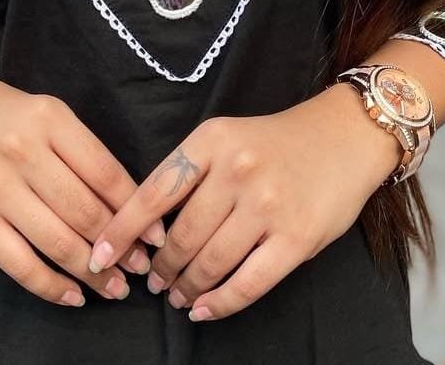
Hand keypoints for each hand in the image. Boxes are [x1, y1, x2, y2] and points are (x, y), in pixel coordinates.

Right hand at [0, 73, 166, 307]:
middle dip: (119, 246)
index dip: (135, 210)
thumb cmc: (16, 119)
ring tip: (115, 287)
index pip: (105, 173)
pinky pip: (19, 264)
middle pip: (84, 211)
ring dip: (92, 273)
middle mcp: (22, 152)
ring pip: (56, 241)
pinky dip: (51, 286)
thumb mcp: (55, 117)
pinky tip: (74, 295)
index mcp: (51, 120)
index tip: (156, 236)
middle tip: (140, 267)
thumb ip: (88, 155)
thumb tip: (132, 210)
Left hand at [86, 83, 403, 321]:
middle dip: (160, 267)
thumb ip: (190, 172)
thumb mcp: (225, 136)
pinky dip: (221, 302)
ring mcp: (267, 205)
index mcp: (211, 140)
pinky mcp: (297, 237)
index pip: (153, 193)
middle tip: (152, 282)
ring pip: (210, 262)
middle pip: (181, 235)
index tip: (100, 255)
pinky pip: (249, 282)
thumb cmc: (276, 141)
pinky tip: (205, 309)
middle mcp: (236, 170)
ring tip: (178, 296)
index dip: (120, 231)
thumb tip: (148, 226)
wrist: (344, 135)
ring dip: (187, 287)